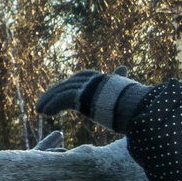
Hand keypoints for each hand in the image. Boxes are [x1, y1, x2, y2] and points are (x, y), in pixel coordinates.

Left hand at [36, 69, 151, 133]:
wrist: (142, 108)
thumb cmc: (137, 103)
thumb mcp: (124, 89)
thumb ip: (120, 78)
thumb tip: (124, 66)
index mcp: (102, 79)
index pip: (80, 78)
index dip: (68, 85)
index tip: (58, 92)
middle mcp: (94, 81)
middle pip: (68, 84)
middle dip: (54, 93)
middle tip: (42, 104)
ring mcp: (87, 88)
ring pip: (62, 91)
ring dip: (49, 100)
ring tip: (39, 110)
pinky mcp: (83, 96)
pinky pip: (62, 100)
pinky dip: (52, 105)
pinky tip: (44, 113)